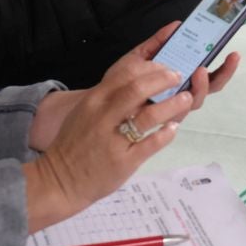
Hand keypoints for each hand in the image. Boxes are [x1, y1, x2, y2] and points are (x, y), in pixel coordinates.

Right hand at [21, 23, 241, 232]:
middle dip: (164, 80)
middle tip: (178, 77)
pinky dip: (166, 133)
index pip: (125, 73)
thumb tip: (139, 81)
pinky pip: (151, 143)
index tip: (165, 65)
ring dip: (172, 105)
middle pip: (138, 89)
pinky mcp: (124, 161)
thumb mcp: (86, 111)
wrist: (60, 179)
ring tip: (185, 99)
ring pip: (149, 116)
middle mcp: (103, 117)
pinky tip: (173, 127)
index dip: (150, 66)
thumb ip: (109, 96)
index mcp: (95, 100)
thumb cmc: (75, 142)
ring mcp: (114, 140)